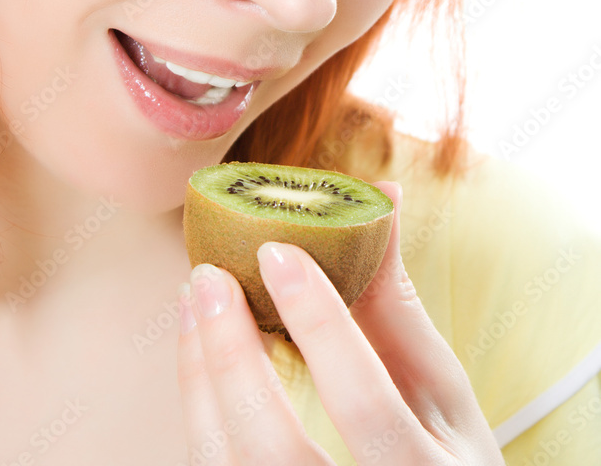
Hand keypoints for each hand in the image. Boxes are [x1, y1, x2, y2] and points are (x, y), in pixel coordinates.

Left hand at [177, 182, 503, 464]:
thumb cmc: (441, 458)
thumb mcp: (439, 392)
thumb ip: (398, 303)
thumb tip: (382, 194)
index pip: (367, 406)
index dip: (321, 327)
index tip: (277, 250)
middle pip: (277, 450)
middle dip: (232, 358)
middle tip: (208, 277)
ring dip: (200, 379)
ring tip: (193, 301)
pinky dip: (199, 408)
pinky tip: (196, 351)